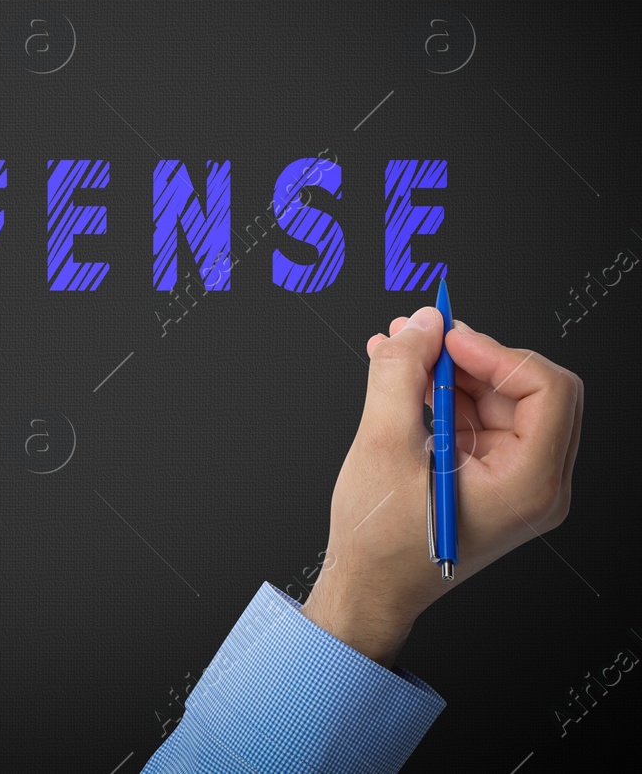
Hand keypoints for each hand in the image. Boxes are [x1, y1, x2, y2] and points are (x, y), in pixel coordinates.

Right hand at [300, 306, 582, 666]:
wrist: (368, 590)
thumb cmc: (379, 540)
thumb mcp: (382, 446)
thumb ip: (400, 376)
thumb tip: (421, 325)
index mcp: (530, 485)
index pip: (547, 390)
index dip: (497, 352)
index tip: (446, 339)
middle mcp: (537, 485)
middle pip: (527, 391)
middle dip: (470, 356)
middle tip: (418, 335)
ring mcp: (516, 483)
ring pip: (500, 400)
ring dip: (450, 372)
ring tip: (397, 352)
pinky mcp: (491, 479)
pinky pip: (479, 420)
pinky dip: (443, 396)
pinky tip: (399, 380)